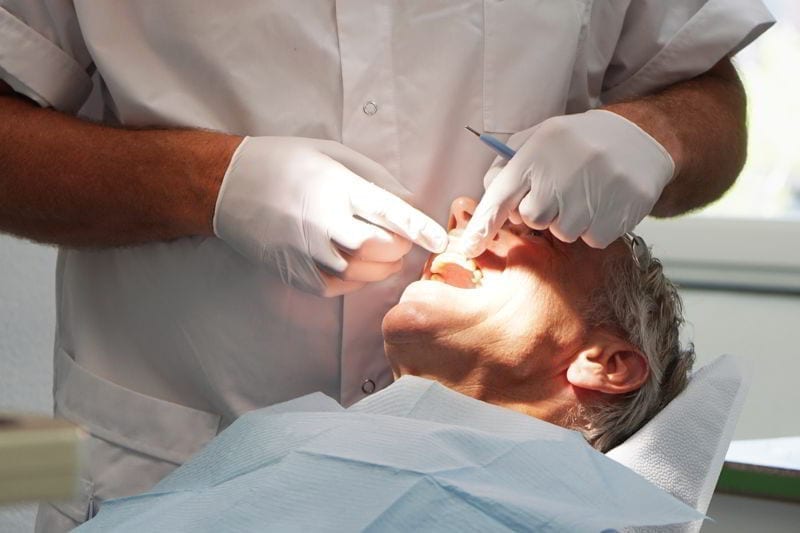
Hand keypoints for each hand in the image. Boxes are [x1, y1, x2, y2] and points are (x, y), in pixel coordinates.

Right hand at [214, 137, 446, 295]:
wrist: (228, 187)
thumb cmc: (285, 163)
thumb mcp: (332, 153)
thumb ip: (374, 178)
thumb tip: (407, 201)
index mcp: (336, 188)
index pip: (389, 212)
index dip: (420, 229)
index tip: (441, 240)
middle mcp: (323, 222)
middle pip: (378, 248)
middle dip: (398, 248)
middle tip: (400, 241)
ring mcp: (306, 251)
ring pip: (359, 273)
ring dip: (380, 268)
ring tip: (381, 254)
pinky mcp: (293, 272)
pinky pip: (335, 287)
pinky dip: (353, 281)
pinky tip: (353, 266)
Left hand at [461, 110, 674, 255]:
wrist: (639, 137)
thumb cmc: (578, 143)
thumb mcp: (540, 139)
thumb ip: (509, 165)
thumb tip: (487, 195)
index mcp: (538, 150)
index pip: (501, 194)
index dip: (482, 225)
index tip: (467, 248)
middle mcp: (564, 171)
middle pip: (533, 219)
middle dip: (542, 212)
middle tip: (560, 192)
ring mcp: (595, 191)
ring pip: (564, 232)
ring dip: (571, 221)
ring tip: (586, 194)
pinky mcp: (620, 210)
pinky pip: (593, 239)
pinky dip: (596, 227)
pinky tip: (604, 203)